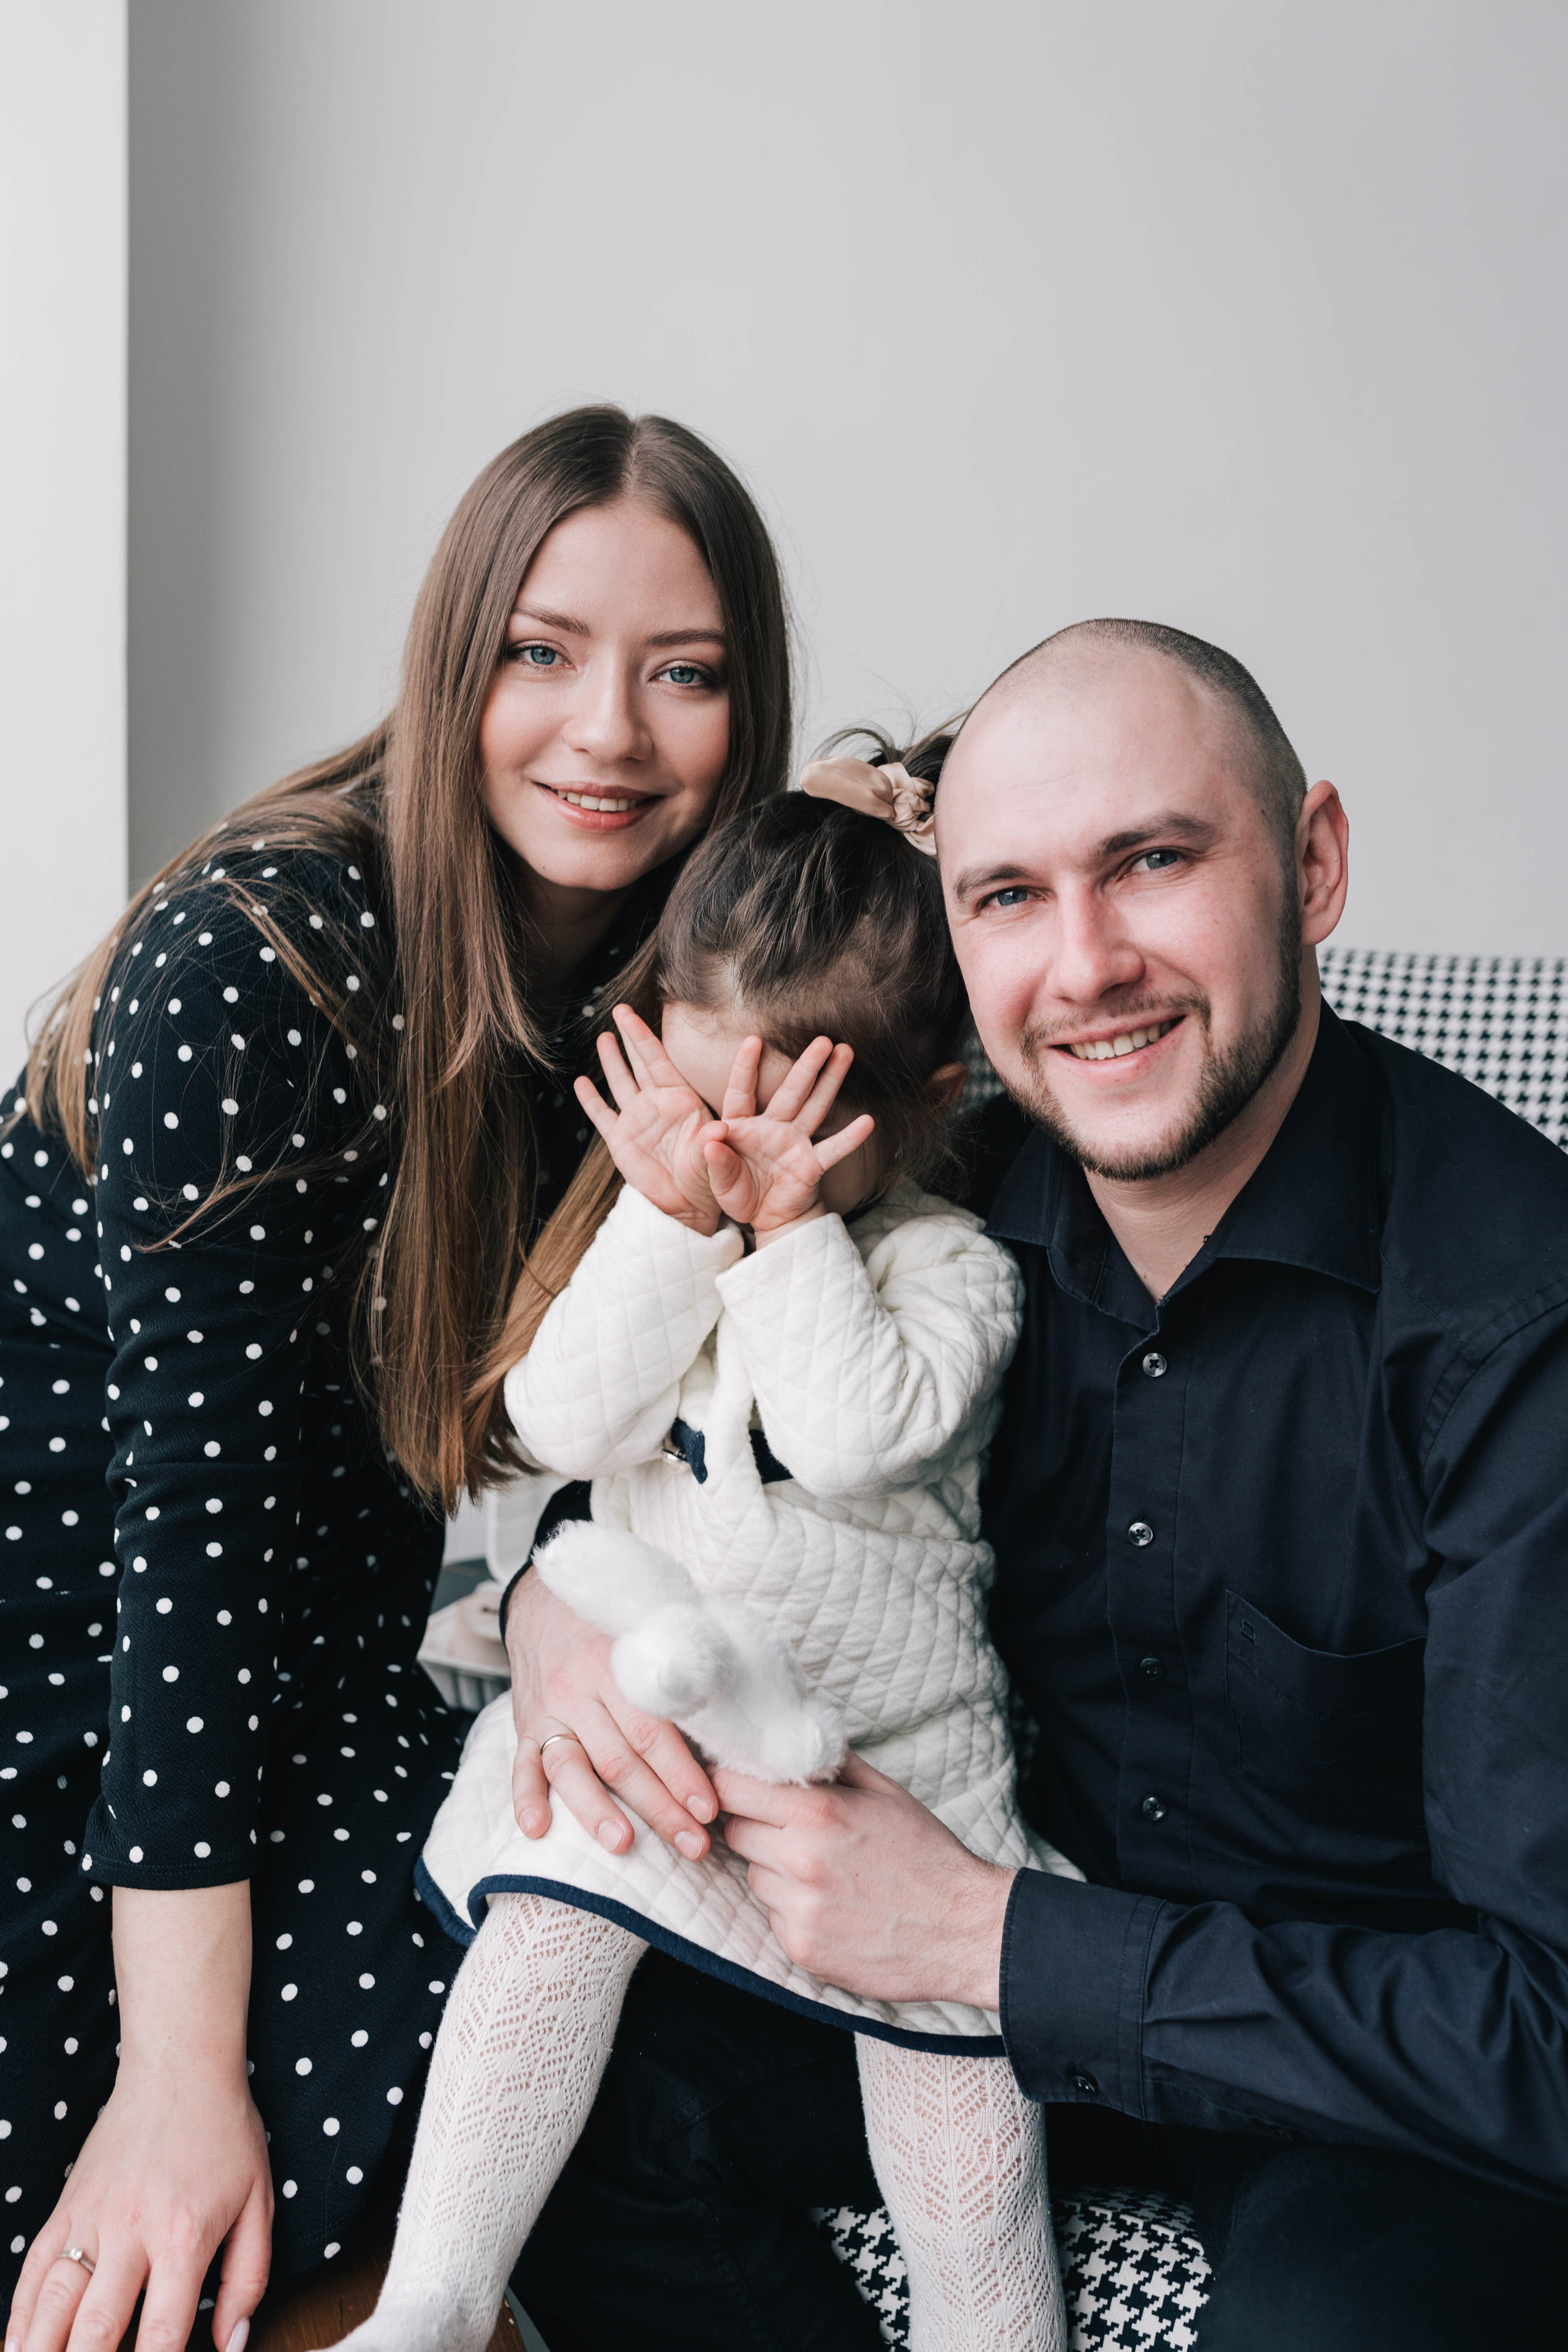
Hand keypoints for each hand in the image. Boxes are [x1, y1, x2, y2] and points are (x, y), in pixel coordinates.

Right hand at [8, 1889, 270, 2351]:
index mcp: (184, 2237)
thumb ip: (248, 2279)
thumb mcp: (260, 2203)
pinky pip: (32, 2270)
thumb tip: (230, 2344)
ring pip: (52, 2304)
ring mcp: (91, 2219)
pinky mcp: (66, 2207)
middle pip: (95, 2329)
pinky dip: (19, 2317)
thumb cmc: (225, 2135)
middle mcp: (131, 2232)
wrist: (181, 2068)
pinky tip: (14, 2347)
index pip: (161, 2334)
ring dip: (41, 2350)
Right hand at [505, 1565, 719, 1859]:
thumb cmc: (615, 1626)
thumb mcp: (649, 1632)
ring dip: (596, 1810)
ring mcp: (547, 1710)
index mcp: (615, 1663)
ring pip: (570, 1767)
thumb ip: (679, 1673)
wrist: (546, 1603)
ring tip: (623, 1844)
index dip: (681, 1772)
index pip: (651, 1728)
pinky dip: (526, 1797)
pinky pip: (521, 1765)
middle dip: (659, 1807)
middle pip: (618, 1759)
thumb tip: (732, 1721)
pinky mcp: (526, 1726)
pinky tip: (538, 1829)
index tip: (708, 1808)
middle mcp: (577, 1688)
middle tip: (693, 1844)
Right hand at [574, 1006, 720, 1233]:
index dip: (643, 1036)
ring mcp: (637, 1120)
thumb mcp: (713, 1159)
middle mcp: (657, 1104)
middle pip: (640, 1062)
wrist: (688, 1206)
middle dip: (629, 1036)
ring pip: (621, 1082)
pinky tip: (581, 1083)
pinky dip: (591, 1100)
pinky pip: (602, 1116)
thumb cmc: (707, 1178)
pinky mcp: (621, 1141)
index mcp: (680, 1100)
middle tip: (620, 1009)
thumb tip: (720, 1131)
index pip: (658, 1059)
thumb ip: (712, 1143)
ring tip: (603, 1037)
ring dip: (612, 1061)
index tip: (632, 1013)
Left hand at [701, 1035, 875, 1240]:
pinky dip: (849, 1138)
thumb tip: (712, 1134)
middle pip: (791, 1091)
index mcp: (743, 1127)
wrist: (767, 1219)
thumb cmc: (740, 1192)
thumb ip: (713, 1158)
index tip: (754, 1039)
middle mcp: (773, 1128)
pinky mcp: (811, 1165)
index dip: (746, 1067)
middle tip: (823, 1040)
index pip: (742, 1091)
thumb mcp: (717, 1179)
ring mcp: (795, 1143)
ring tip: (845, 1053)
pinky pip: (832, 1150)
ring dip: (830, 1081)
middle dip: (807, 1065)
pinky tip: (867, 1122)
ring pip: (815, 1107)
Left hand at [715, 1751, 1015, 2008]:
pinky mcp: (802, 1949)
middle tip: (789, 1830)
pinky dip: (793, 1911)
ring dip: (774, 1871)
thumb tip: (794, 1740)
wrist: (964, 1930)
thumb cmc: (929, 1856)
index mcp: (818, 1813)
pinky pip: (774, 1918)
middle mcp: (800, 1860)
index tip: (737, 1786)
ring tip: (823, 1873)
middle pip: (735, 1833)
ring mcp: (799, 1910)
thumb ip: (833, 1764)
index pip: (731, 1789)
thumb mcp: (886, 1794)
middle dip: (755, 1826)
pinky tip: (833, 1907)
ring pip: (753, 1877)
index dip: (729, 1784)